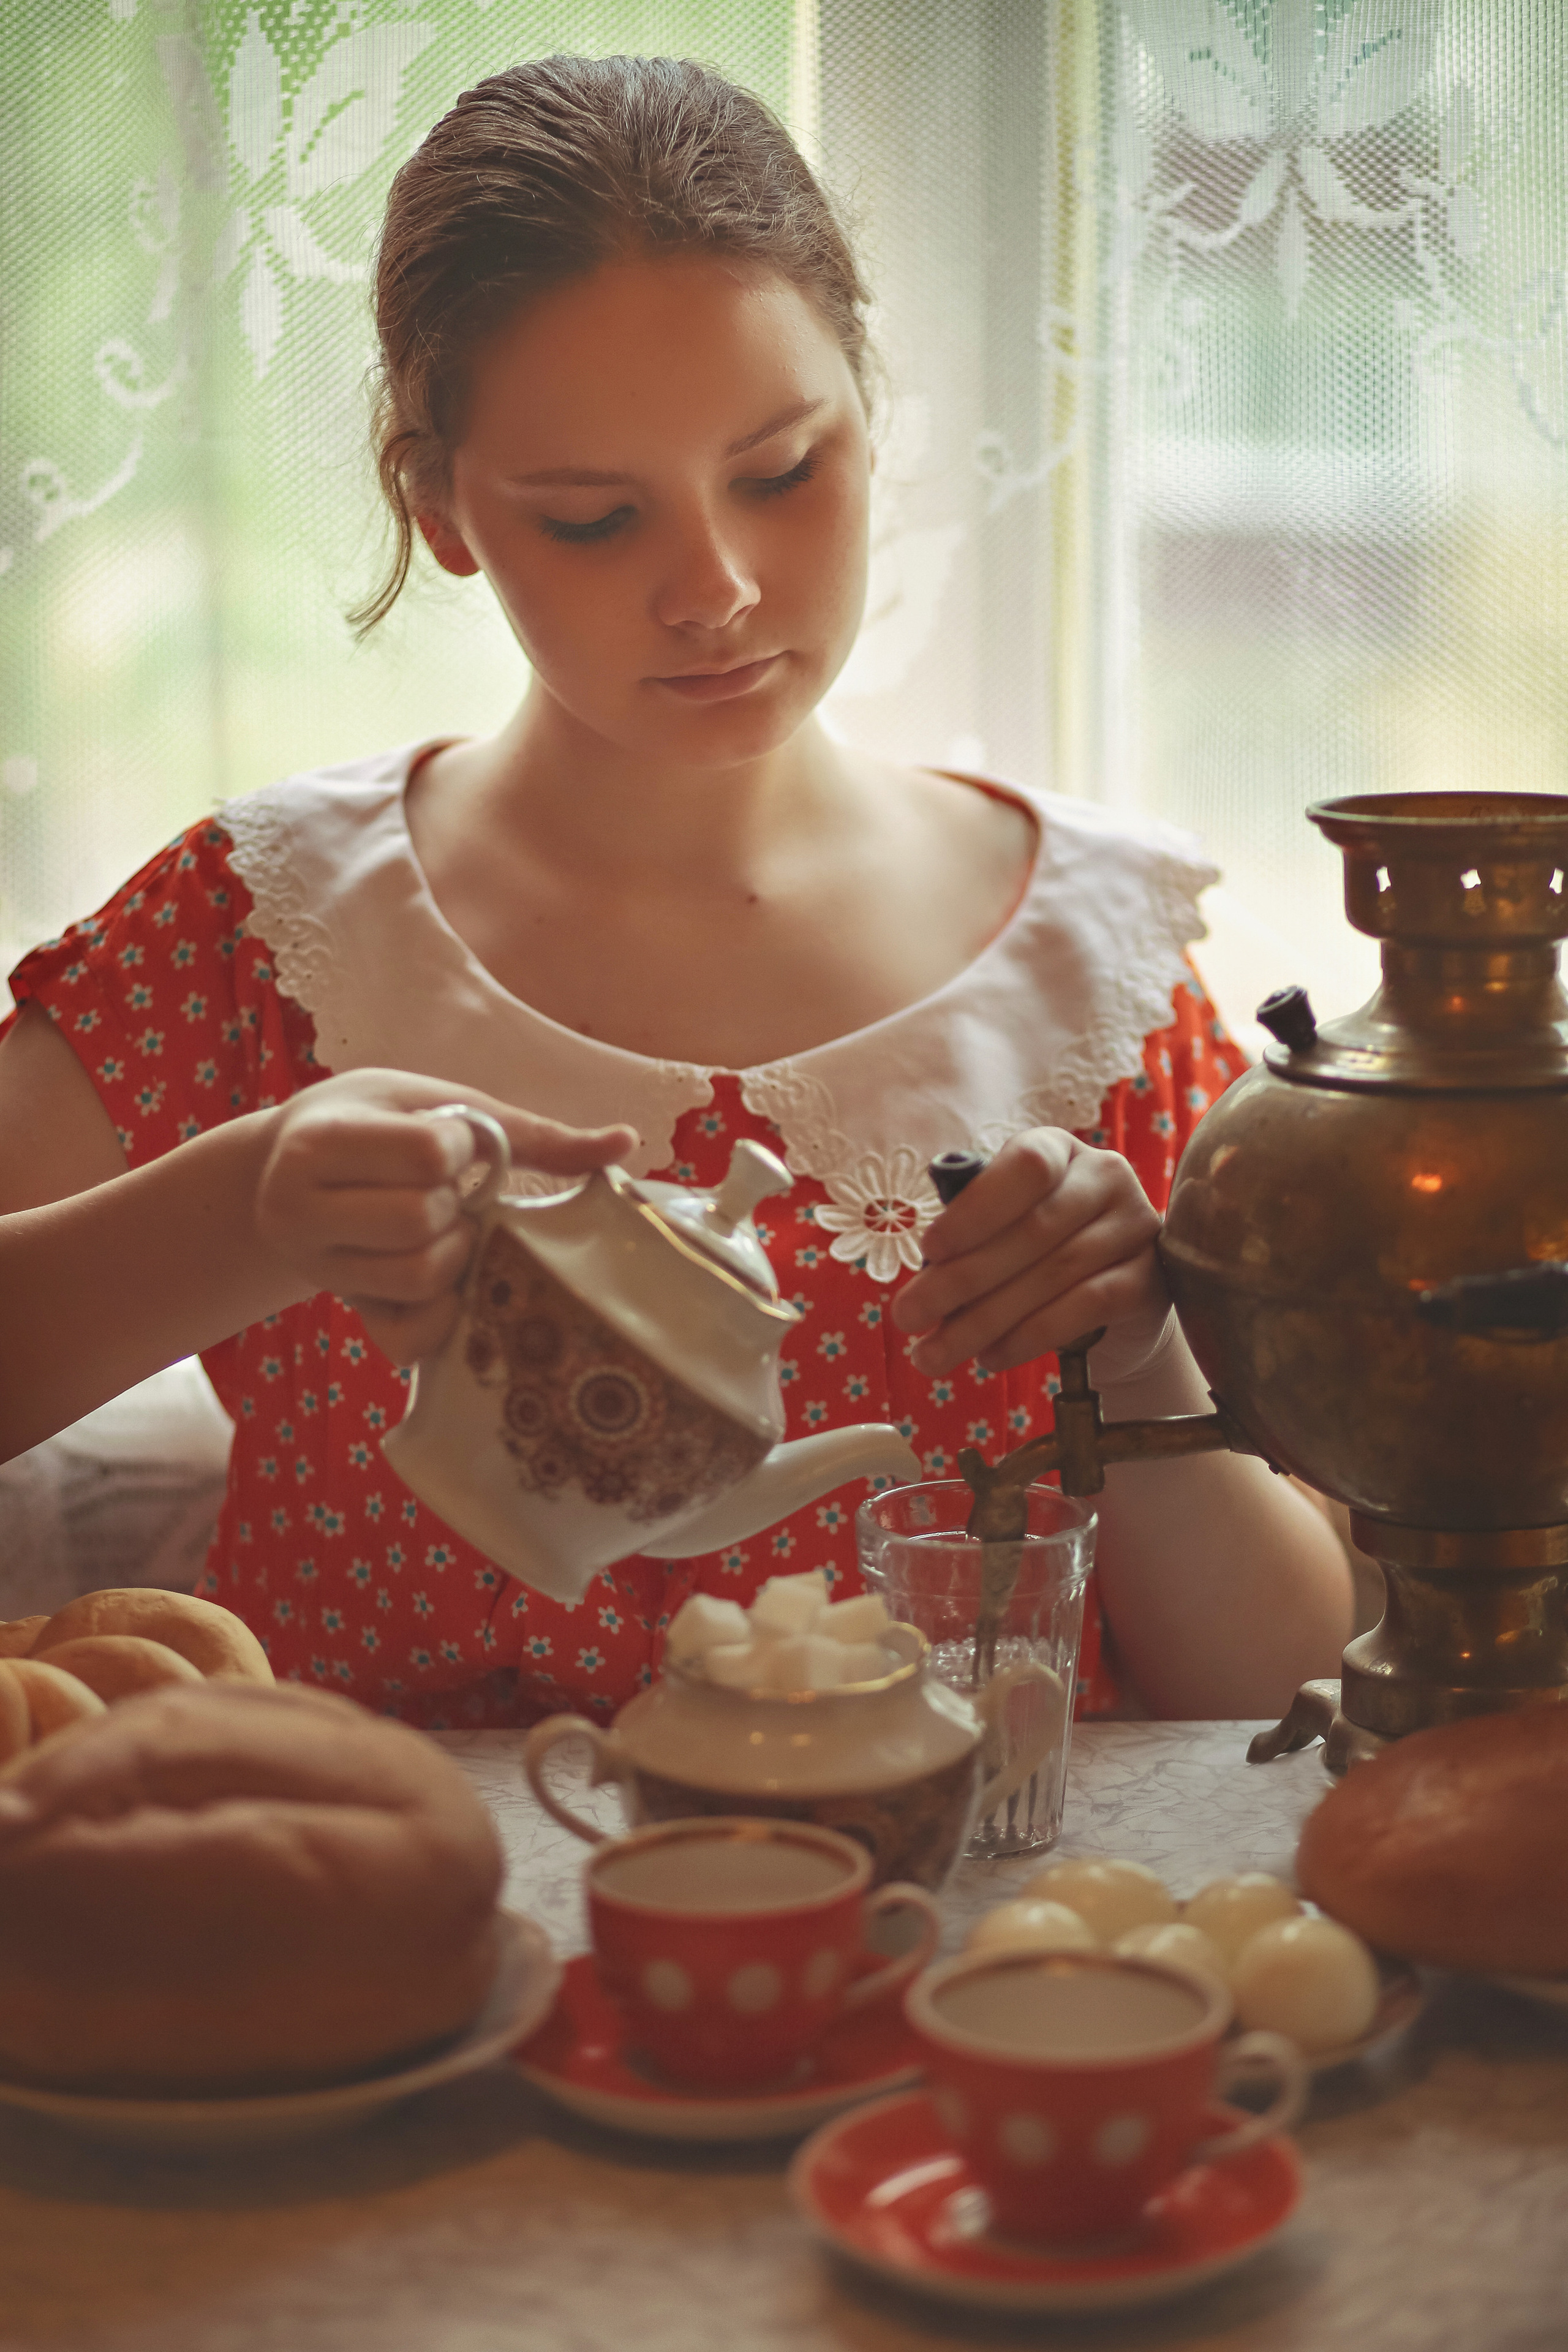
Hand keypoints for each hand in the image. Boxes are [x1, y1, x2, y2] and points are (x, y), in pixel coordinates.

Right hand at [254, 1069, 636, 1361]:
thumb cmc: (368, 1124)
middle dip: (456, 1206)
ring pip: (422, 1279)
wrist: (275, 1175)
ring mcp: (319, 1271)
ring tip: (442, 1228)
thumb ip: (522, 1129)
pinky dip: (446, 1314)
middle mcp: (299, 1211)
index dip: (460, 1150)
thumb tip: (626, 1141)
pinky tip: (444, 1280)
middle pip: (422, 1223)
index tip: (448, 1145)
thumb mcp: (428, 1102)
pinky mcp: (347, 1318)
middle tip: (446, 1192)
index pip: (424, 1154)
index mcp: (318, 1142)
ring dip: (457, 1254)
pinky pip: (411, 1339)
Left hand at [891, 1130, 1170, 1385]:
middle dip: (960, 1280)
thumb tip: (926, 1280)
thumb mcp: (1002, 1226)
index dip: (976, 1208)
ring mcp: (1135, 1226)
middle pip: (1033, 1230)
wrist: (1111, 1298)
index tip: (928, 1249)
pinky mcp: (1149, 1279)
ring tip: (936, 1352)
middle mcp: (1105, 1176)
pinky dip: (1030, 1336)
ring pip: (1054, 1275)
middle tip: (908, 1318)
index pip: (1026, 1166)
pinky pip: (1085, 1307)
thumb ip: (971, 1236)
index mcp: (1059, 1149)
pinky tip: (990, 1357)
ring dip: (985, 1319)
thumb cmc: (1035, 1251)